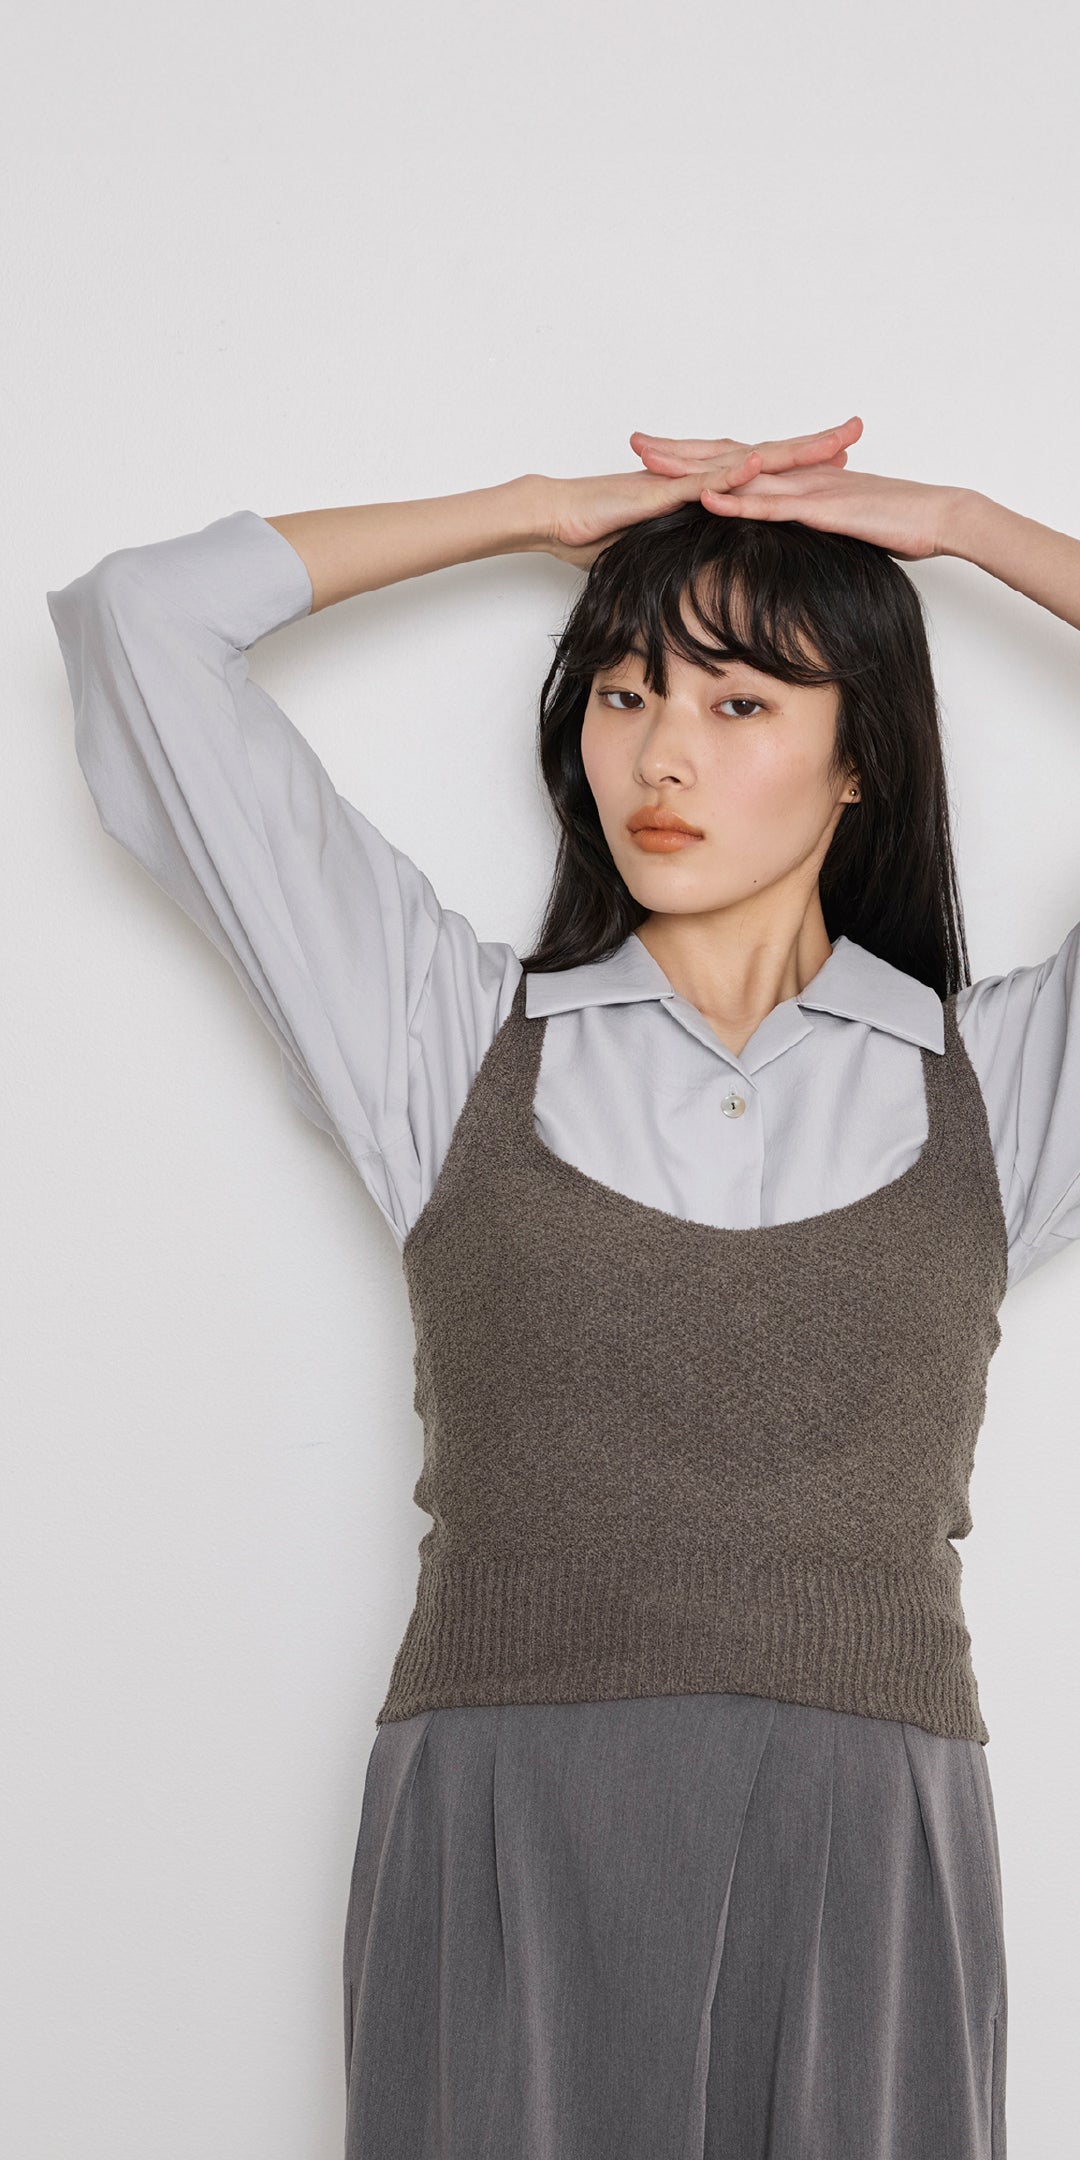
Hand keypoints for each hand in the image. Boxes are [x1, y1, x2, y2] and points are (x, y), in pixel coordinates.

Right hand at [538, 418, 863, 567]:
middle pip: (766, 456)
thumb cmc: (597, 532)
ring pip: (743, 461)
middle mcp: (699, 476)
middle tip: (856, 431)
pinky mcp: (658, 493)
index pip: (761, 472)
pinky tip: (758, 466)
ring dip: (786, 453)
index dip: (801, 465)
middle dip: (813, 446)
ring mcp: (681, 480)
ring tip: (829, 443)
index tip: (841, 458)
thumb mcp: (659, 547)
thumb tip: (709, 563)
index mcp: (702, 487)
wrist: (555, 517)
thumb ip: (689, 546)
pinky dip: (730, 474)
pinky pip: (701, 483)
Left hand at [637, 421, 961, 562]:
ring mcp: (807, 488)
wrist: (941, 514)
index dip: (700, 457)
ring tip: (652, 463)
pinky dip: (737, 500)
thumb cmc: (900, 523)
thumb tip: (792, 534)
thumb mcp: (842, 526)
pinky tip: (705, 498)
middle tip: (636, 444)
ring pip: (741, 475)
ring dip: (696, 469)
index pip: (739, 463)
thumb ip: (814, 523)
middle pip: (728, 458)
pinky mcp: (822, 509)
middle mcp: (796, 475)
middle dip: (680, 452)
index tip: (661, 455)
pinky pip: (773, 505)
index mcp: (799, 479)